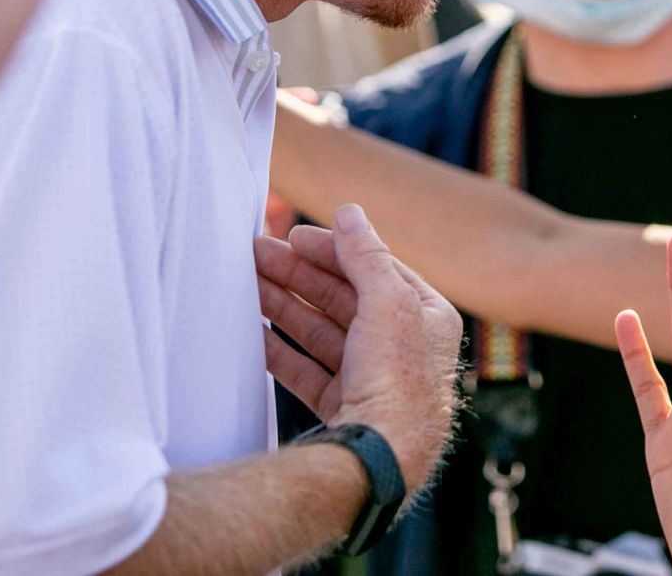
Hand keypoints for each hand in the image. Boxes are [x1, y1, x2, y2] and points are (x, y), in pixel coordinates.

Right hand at [254, 205, 462, 490]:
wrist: (383, 459)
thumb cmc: (398, 379)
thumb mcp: (388, 303)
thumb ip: (366, 255)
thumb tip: (349, 212)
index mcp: (427, 317)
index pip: (377, 270)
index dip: (336, 249)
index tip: (294, 235)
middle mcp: (403, 346)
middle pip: (344, 298)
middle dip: (299, 274)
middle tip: (255, 253)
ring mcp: (371, 379)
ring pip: (321, 331)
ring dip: (283, 305)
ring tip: (244, 282)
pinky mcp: (343, 406)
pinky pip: (307, 369)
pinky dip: (280, 348)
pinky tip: (252, 331)